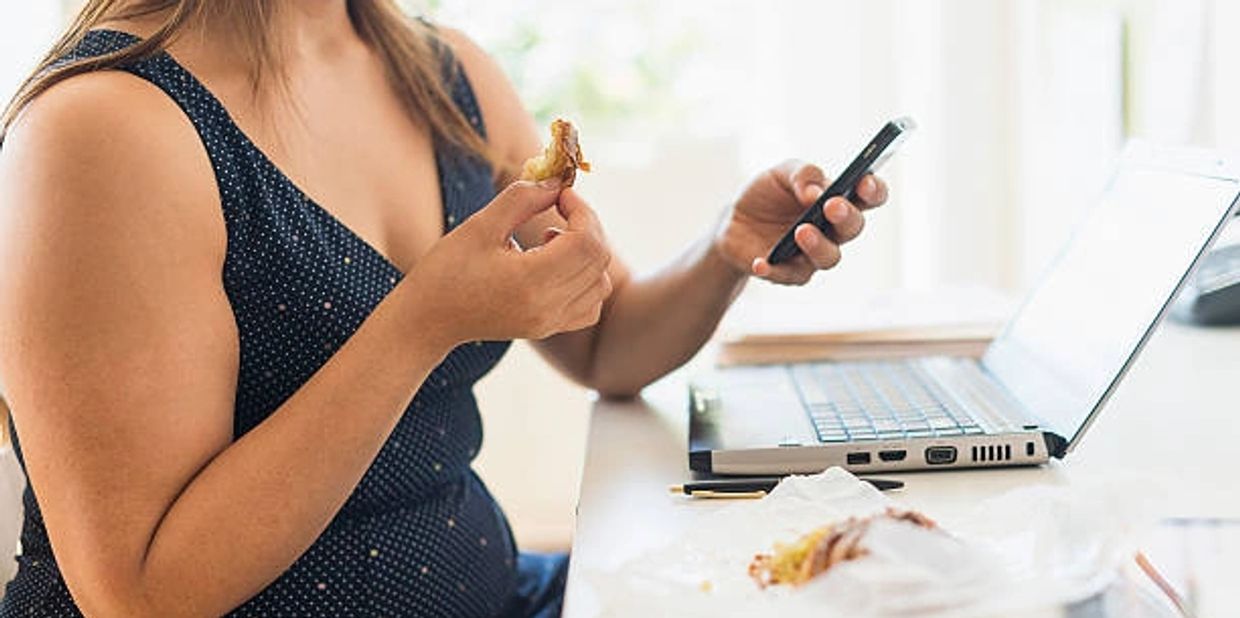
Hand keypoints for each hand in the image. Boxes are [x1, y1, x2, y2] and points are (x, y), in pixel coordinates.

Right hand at [405, 181, 612, 346]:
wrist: (427, 319)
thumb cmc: (446, 270)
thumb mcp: (480, 225)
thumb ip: (523, 199)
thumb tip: (558, 183)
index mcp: (530, 281)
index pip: (587, 242)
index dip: (582, 209)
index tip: (560, 193)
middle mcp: (548, 307)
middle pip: (598, 259)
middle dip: (587, 224)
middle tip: (558, 206)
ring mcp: (550, 322)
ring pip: (600, 282)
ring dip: (586, 253)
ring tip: (549, 241)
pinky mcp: (548, 328)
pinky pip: (590, 305)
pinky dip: (585, 280)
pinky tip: (554, 266)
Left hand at [714, 159, 887, 284]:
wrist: (735, 222)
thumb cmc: (768, 195)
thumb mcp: (781, 173)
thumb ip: (803, 174)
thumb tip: (815, 192)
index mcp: (839, 200)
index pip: (869, 197)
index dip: (873, 190)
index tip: (865, 182)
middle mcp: (833, 230)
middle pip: (853, 227)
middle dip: (846, 216)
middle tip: (832, 206)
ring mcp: (814, 254)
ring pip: (830, 257)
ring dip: (818, 245)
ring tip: (801, 231)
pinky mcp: (790, 273)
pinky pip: (787, 275)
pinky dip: (773, 269)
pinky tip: (761, 262)